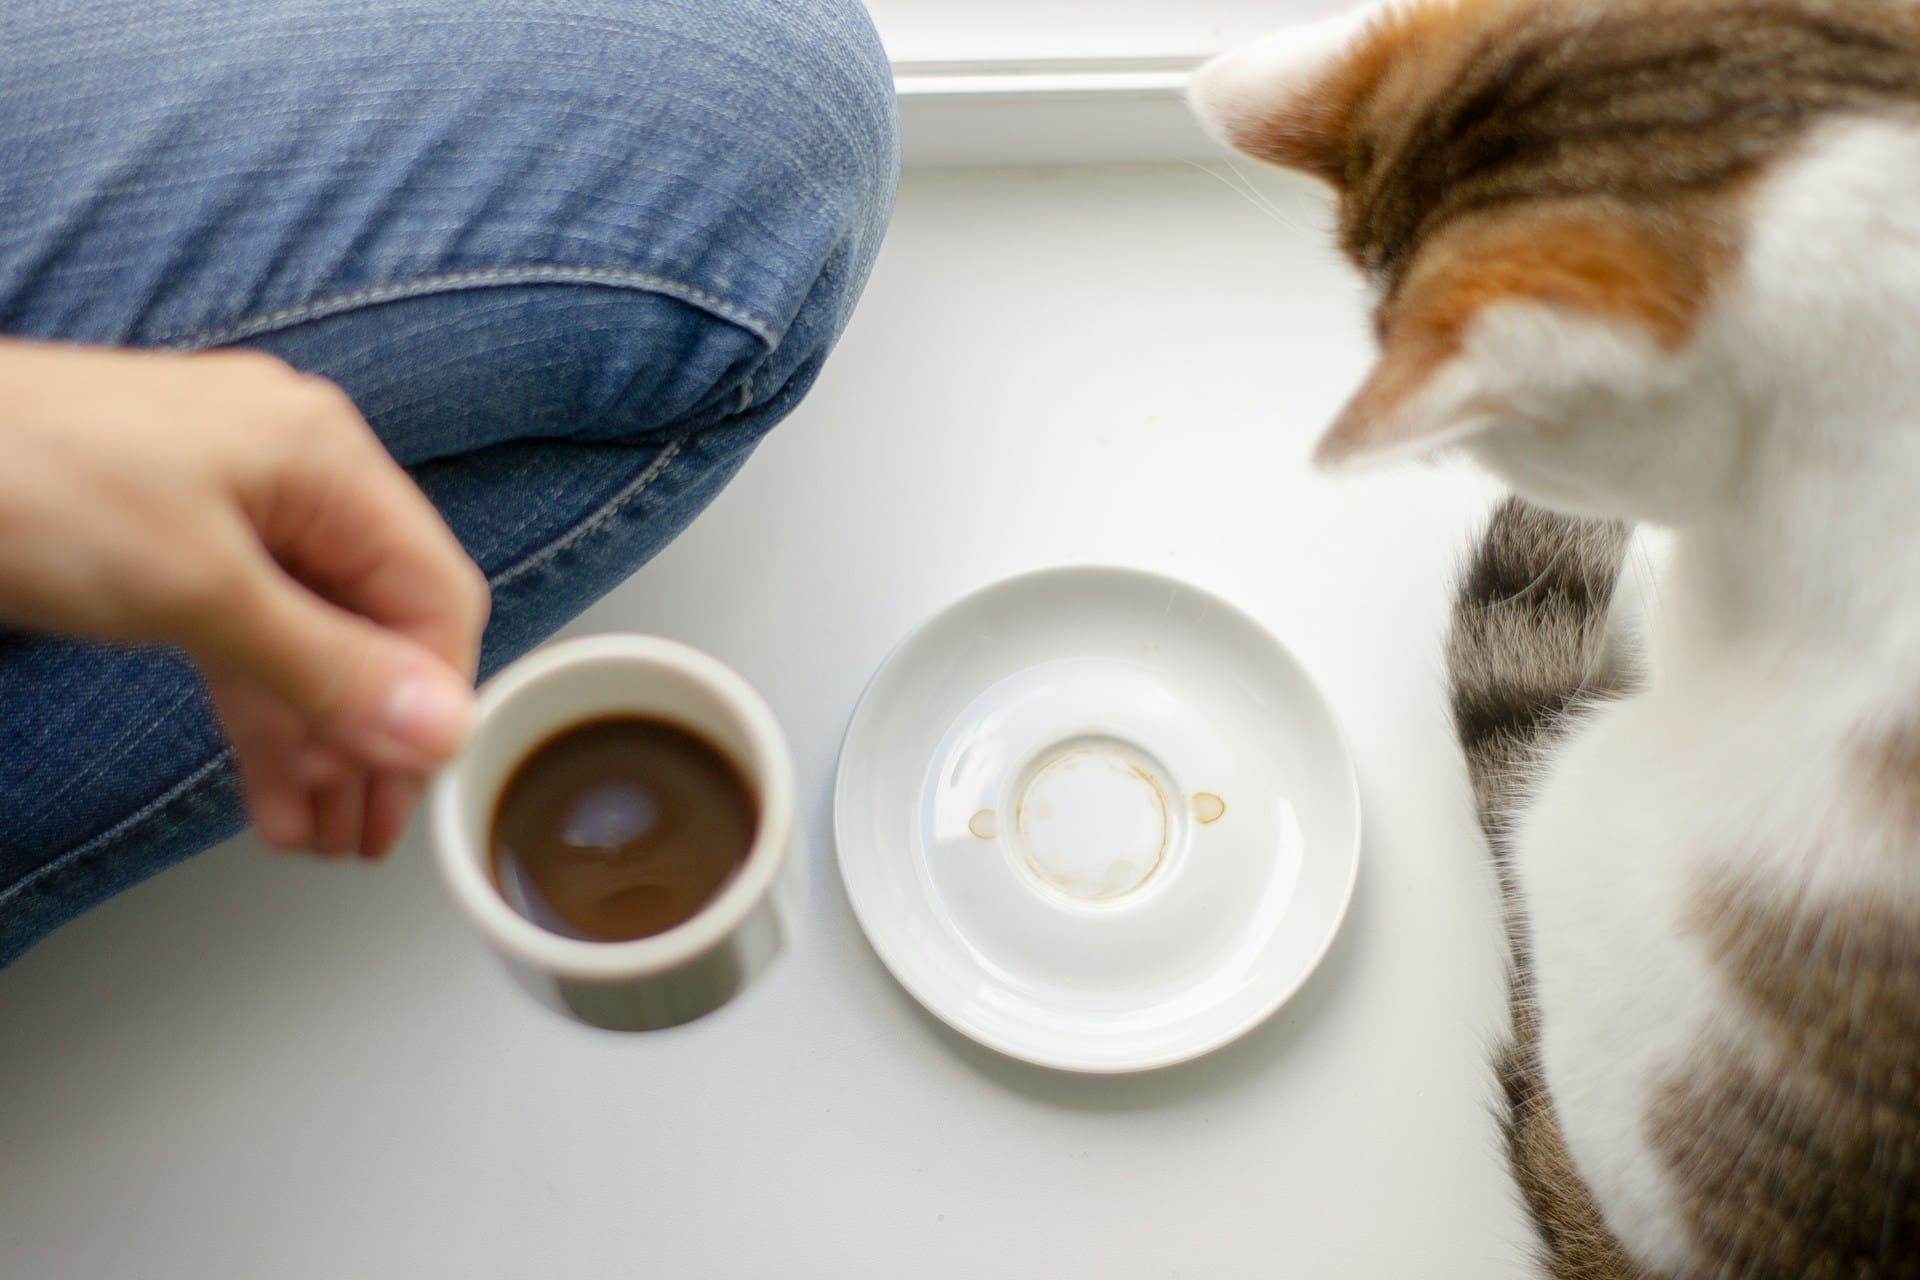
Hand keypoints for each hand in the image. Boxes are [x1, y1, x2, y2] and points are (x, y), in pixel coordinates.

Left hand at [0, 339, 489, 857]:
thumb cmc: (24, 478)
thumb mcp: (198, 590)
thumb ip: (328, 668)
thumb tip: (439, 727)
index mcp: (324, 458)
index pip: (433, 592)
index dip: (435, 699)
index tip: (418, 787)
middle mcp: (293, 476)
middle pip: (374, 623)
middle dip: (372, 736)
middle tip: (368, 833)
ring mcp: (230, 506)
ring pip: (308, 640)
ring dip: (315, 741)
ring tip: (316, 836)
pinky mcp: (171, 542)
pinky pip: (245, 636)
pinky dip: (259, 711)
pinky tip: (269, 787)